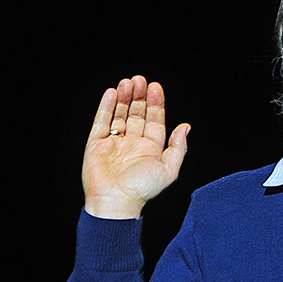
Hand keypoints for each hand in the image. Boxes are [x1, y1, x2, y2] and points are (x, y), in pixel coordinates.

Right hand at [82, 75, 190, 218]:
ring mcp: (114, 144)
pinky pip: (101, 122)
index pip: (154, 120)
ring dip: (124, 98)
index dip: (156, 103)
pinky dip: (107, 107)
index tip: (155, 87)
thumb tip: (186, 127)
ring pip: (120, 115)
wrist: (115, 201)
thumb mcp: (169, 169)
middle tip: (140, 80)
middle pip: (137, 114)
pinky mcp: (96, 145)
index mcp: (151, 149)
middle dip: (139, 97)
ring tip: (128, 83)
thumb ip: (178, 147)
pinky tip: (112, 93)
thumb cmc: (142, 189)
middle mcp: (133, 144)